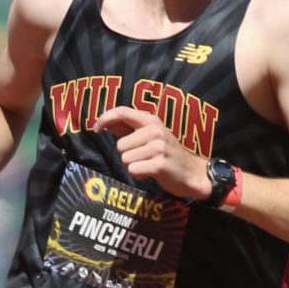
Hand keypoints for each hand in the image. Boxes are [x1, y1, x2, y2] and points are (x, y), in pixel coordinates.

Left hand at [91, 104, 208, 200]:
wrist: (192, 172)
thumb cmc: (167, 154)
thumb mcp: (151, 136)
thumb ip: (129, 129)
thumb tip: (105, 122)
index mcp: (151, 120)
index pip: (121, 112)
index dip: (105, 118)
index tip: (96, 129)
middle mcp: (154, 131)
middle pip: (120, 145)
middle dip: (127, 155)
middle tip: (144, 158)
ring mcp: (158, 148)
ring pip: (125, 159)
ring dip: (134, 166)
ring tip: (149, 165)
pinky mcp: (159, 165)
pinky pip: (133, 170)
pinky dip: (139, 175)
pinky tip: (151, 173)